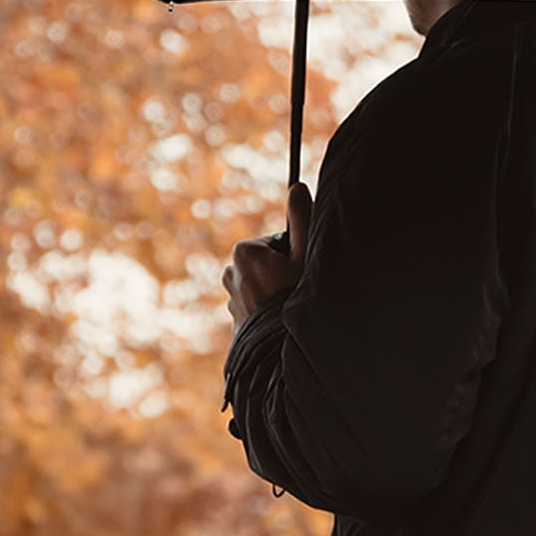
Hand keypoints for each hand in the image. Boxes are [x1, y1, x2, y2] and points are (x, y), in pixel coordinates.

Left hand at [224, 181, 311, 325]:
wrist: (286, 349)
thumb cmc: (298, 297)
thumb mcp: (306, 254)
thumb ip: (301, 218)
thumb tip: (297, 187)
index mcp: (243, 253)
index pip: (274, 245)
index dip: (292, 256)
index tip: (298, 271)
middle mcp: (230, 273)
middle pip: (265, 265)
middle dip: (281, 275)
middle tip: (295, 290)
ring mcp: (230, 300)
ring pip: (261, 288)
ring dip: (275, 295)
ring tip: (287, 309)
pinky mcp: (233, 322)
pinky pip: (256, 310)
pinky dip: (268, 313)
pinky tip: (279, 323)